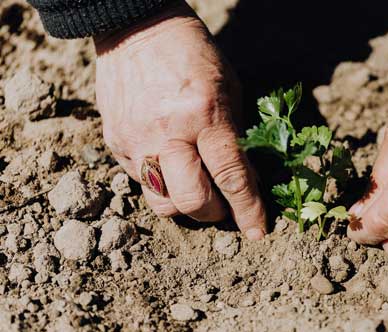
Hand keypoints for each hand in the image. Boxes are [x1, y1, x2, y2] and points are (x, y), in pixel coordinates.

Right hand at [94, 1, 265, 238]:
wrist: (136, 28)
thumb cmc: (194, 56)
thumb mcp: (229, 90)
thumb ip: (236, 138)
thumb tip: (246, 182)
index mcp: (204, 115)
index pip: (231, 176)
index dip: (248, 210)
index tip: (258, 232)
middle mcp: (167, 133)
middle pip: (192, 201)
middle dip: (215, 214)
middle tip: (224, 207)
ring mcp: (136, 140)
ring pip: (162, 203)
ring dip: (186, 207)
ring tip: (197, 189)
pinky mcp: (115, 143)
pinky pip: (141, 183)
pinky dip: (163, 184)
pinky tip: (172, 166)